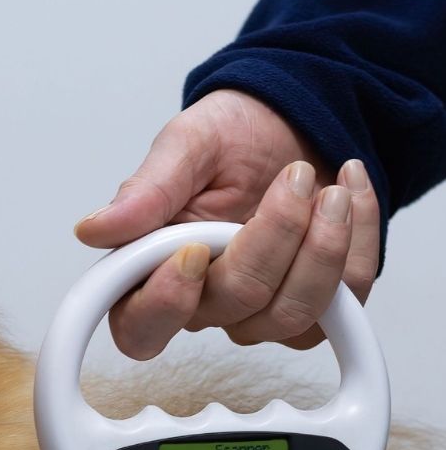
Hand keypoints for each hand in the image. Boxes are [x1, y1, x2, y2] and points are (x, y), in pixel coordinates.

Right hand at [74, 90, 379, 356]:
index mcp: (152, 270)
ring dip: (322, 247)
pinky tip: (349, 193)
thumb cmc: (234, 135)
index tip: (192, 251)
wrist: (297, 121)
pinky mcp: (315, 308)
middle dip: (273, 238)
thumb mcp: (186, 144)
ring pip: (291, 316)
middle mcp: (203, 303)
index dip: (165, 304)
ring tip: (329, 188)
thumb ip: (146, 191)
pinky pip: (344, 304)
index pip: (139, 328)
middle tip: (294, 178)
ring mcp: (260, 312)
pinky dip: (356, 244)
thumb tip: (93, 230)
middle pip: (234, 308)